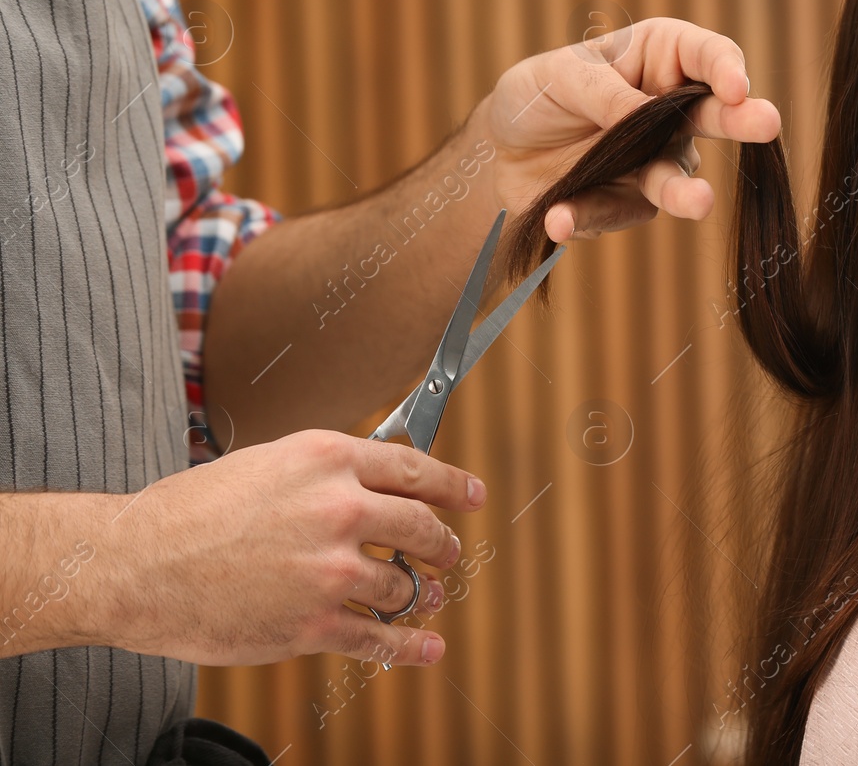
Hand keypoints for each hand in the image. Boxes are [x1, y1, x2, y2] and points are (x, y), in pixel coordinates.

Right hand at [98, 430, 483, 667]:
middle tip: (449, 550)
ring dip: (423, 593)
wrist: (134, 565)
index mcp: (327, 460)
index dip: (453, 484)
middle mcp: (338, 509)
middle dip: (443, 542)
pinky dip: (411, 647)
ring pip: (404, 584)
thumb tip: (376, 484)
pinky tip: (426, 648)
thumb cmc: (189, 512)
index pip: (414, 468)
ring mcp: (329, 570)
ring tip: (429, 595)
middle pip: (422, 526)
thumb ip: (326, 473)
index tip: (472, 495)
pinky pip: (380, 638)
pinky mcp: (313, 624)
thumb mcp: (268, 464)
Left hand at [486, 17, 780, 241]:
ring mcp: (658, 160)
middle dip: (741, 120)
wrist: (504, 155)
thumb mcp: (557, 76)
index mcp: (658, 58)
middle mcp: (671, 111)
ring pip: (677, 179)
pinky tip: (559, 217)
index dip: (725, 68)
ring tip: (699, 203)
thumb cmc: (538, 97)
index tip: (734, 88)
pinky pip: (614, 212)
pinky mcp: (631, 204)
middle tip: (767, 123)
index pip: (705, 55)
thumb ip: (601, 91)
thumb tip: (641, 115)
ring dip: (683, 192)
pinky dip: (584, 216)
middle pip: (715, 114)